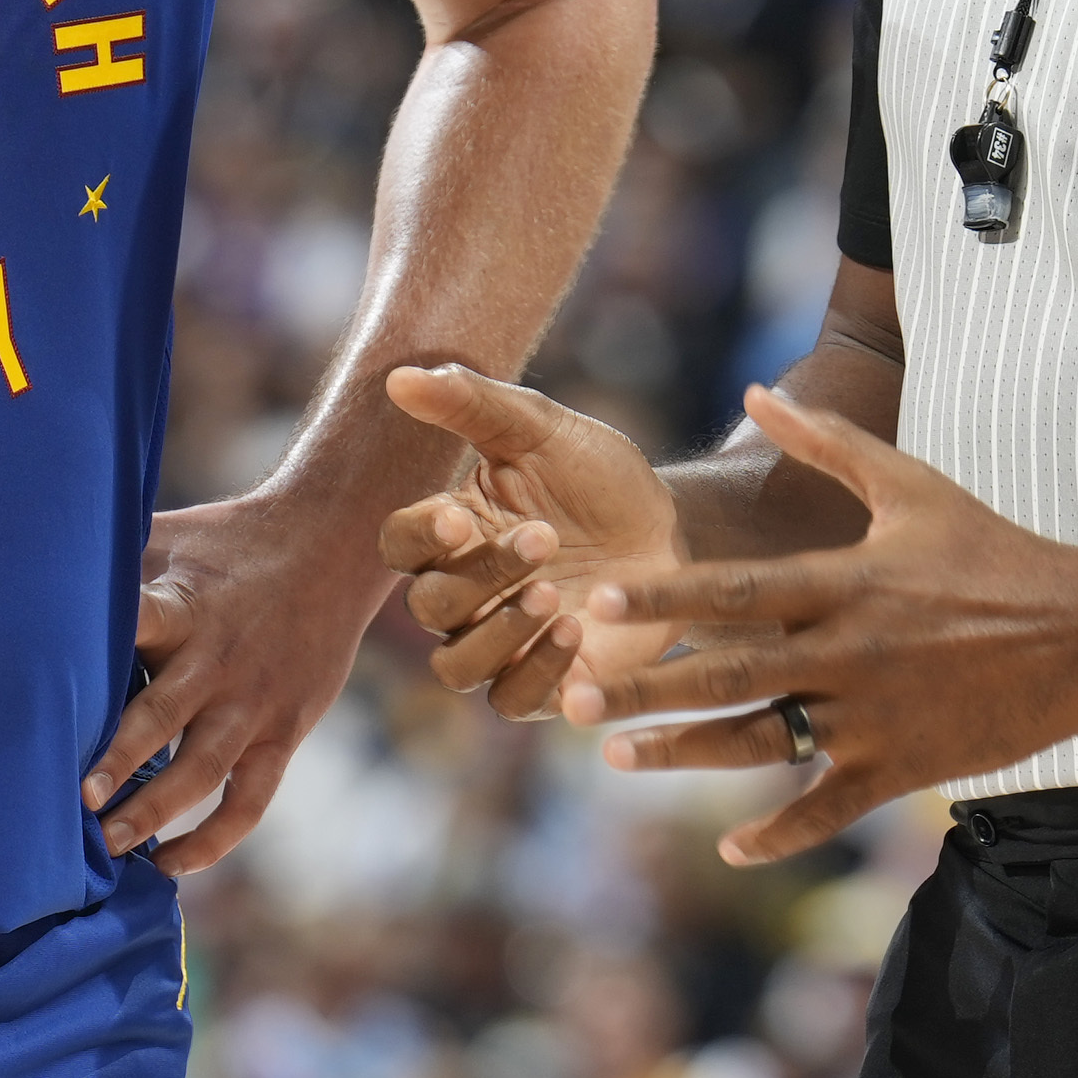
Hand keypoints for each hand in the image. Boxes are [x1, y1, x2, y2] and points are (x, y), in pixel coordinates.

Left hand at [82, 489, 388, 874]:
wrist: (332, 546)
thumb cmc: (230, 542)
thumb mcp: (171, 538)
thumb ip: (117, 565)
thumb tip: (35, 567)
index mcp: (182, 608)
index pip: (136, 628)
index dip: (96, 658)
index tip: (50, 693)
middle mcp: (216, 661)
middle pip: (161, 718)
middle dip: (117, 762)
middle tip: (75, 801)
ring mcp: (253, 703)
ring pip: (201, 770)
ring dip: (153, 812)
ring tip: (108, 845)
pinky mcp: (283, 732)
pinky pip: (248, 800)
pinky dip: (212, 839)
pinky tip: (170, 864)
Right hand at [374, 366, 680, 718]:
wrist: (679, 533)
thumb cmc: (601, 477)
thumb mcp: (542, 429)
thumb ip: (472, 404)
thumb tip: (399, 377)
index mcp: (452, 532)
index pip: (398, 545)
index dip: (419, 536)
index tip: (461, 516)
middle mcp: (464, 592)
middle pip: (430, 605)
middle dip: (481, 575)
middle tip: (545, 538)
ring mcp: (500, 644)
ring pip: (456, 665)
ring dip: (498, 633)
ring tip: (553, 597)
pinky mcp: (544, 686)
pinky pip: (510, 700)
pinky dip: (536, 672)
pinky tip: (577, 632)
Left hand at [561, 388, 1077, 864]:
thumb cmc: (996, 550)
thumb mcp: (913, 485)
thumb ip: (828, 443)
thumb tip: (757, 388)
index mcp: (845, 584)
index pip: (737, 592)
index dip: (666, 597)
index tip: (598, 597)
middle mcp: (850, 654)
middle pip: (730, 674)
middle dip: (649, 688)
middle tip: (573, 697)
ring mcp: (875, 717)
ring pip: (765, 742)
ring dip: (688, 753)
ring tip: (618, 757)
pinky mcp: (903, 766)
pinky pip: (829, 806)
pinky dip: (779, 831)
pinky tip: (730, 847)